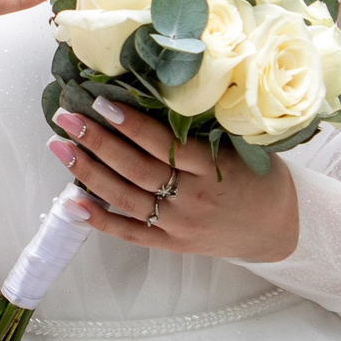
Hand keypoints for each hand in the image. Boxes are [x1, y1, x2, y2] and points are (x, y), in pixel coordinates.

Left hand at [47, 98, 299, 262]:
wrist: (281, 228)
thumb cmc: (259, 178)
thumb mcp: (242, 147)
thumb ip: (204, 131)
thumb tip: (158, 95)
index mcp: (213, 169)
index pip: (164, 144)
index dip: (131, 123)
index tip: (101, 102)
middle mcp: (193, 198)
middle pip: (135, 168)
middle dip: (96, 141)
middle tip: (66, 117)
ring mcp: (180, 225)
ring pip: (125, 198)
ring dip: (87, 172)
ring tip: (60, 147)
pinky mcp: (172, 244)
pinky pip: (130, 233)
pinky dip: (99, 219)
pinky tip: (71, 203)